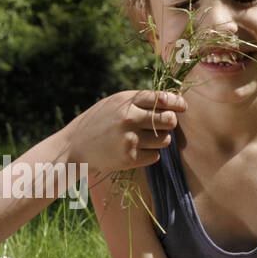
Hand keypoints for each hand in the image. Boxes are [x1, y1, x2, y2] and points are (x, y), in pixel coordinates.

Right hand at [63, 90, 185, 173]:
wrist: (75, 146)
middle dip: (171, 122)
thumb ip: (140, 101)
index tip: (181, 107)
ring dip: (162, 139)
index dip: (177, 103)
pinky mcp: (128, 158)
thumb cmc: (99, 121)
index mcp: (127, 101)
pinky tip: (138, 150)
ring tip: (149, 138)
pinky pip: (155, 156)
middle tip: (165, 124)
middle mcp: (129, 118)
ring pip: (165, 140)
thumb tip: (172, 102)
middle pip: (169, 120)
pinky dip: (151, 154)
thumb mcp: (115, 104)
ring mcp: (129, 139)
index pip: (162, 99)